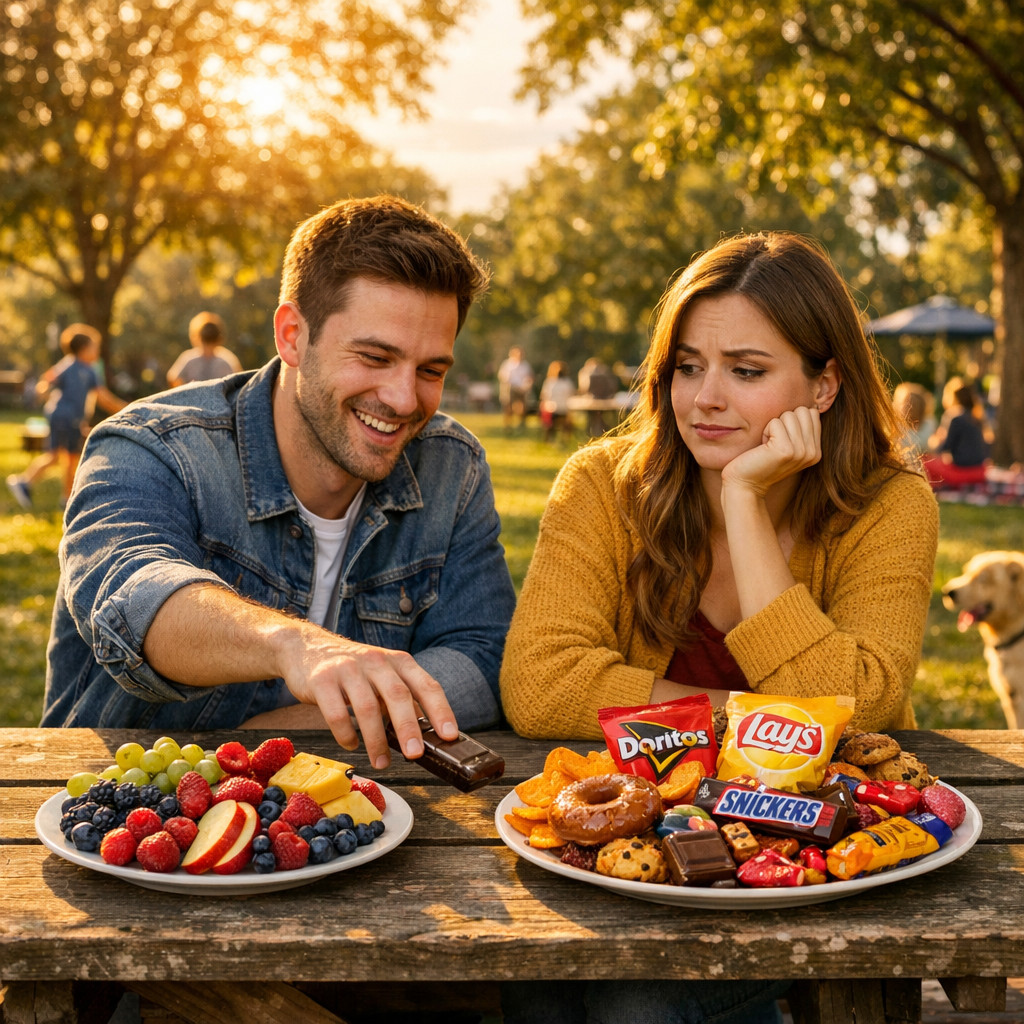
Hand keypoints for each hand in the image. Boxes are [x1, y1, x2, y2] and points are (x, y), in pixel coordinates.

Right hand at [277, 626, 458, 769]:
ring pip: (367, 707)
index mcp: (398, 661)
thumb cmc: (352, 669)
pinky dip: (346, 735)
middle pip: (398, 695)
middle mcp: (376, 661)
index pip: (426, 685)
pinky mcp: (322, 680)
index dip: (441, 710)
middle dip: (409, 728)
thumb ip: (403, 698)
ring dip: (376, 741)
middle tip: (415, 754)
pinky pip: (336, 713)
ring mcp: (348, 669)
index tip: (449, 735)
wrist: (306, 647)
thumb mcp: (382, 675)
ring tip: (382, 763)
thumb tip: (428, 732)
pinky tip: (351, 745)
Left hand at [721, 406, 821, 496]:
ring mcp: (801, 452)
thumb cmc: (761, 461)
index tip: (781, 439)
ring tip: (767, 445)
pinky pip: (775, 422)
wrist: (745, 484)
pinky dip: (765, 431)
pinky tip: (762, 448)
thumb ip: (801, 429)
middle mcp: (812, 452)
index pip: (812, 413)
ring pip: (789, 414)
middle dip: (783, 421)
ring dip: (773, 426)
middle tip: (773, 441)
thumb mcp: (788, 445)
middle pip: (802, 411)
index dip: (791, 420)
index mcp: (816, 451)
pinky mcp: (785, 450)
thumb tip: (812, 406)